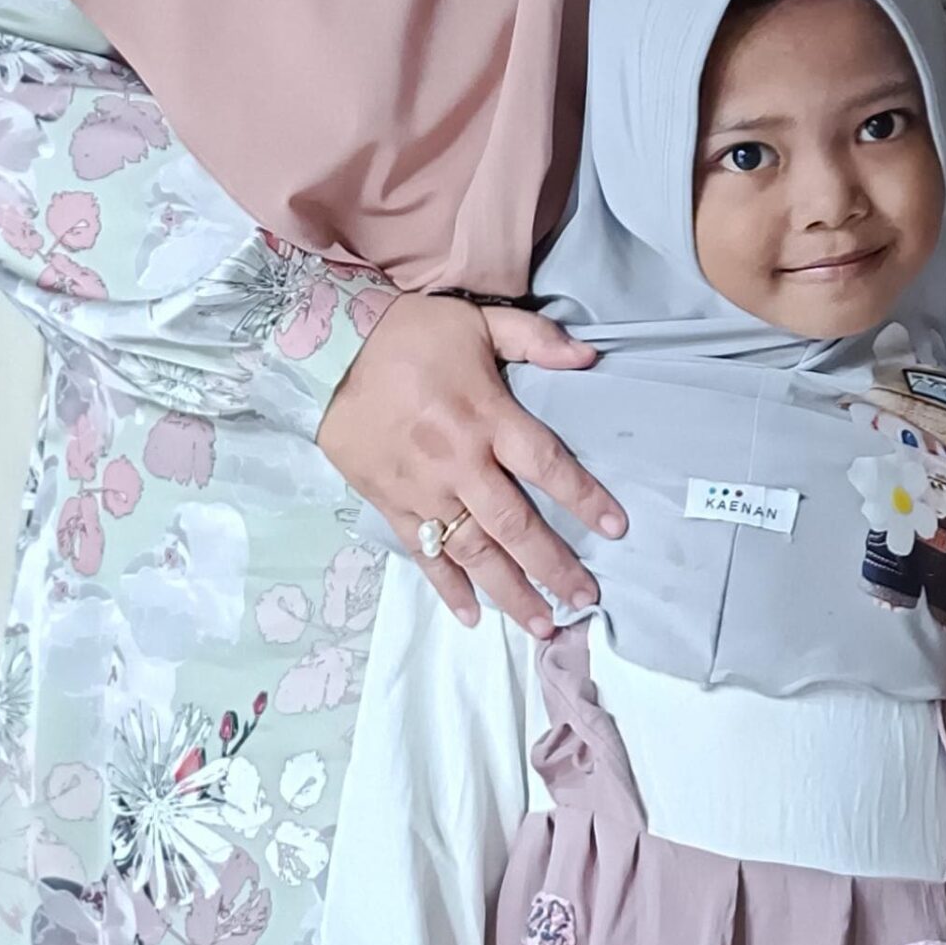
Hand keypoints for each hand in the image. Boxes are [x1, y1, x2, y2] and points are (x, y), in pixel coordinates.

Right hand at [316, 292, 626, 635]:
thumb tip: (589, 356)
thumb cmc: (409, 333)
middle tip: (585, 599)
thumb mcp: (477, 320)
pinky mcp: (391, 503)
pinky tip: (472, 616)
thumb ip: (535, 338)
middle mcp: (459, 462)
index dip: (585, 498)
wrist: (328, 350)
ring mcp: (423, 489)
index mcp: (486, 417)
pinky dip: (447, 586)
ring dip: (510, 591)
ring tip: (542, 624)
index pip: (547, 465)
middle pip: (515, 524)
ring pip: (473, 551)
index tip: (617, 529)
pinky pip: (424, 553)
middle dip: (553, 566)